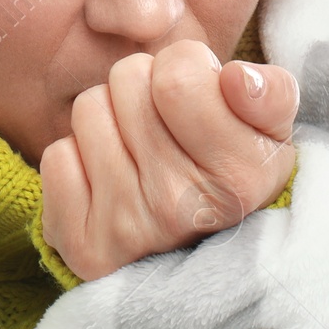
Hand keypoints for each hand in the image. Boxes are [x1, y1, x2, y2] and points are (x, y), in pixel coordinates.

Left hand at [40, 40, 298, 280]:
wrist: (199, 263)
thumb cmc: (233, 170)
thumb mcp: (271, 131)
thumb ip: (271, 95)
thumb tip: (236, 79)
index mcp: (238, 177)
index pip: (178, 72)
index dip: (185, 66)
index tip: (197, 96)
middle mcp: (182, 209)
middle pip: (127, 80)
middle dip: (143, 87)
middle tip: (163, 122)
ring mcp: (128, 233)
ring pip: (88, 110)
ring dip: (108, 118)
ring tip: (135, 149)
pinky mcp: (82, 248)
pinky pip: (57, 157)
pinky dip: (77, 158)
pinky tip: (106, 179)